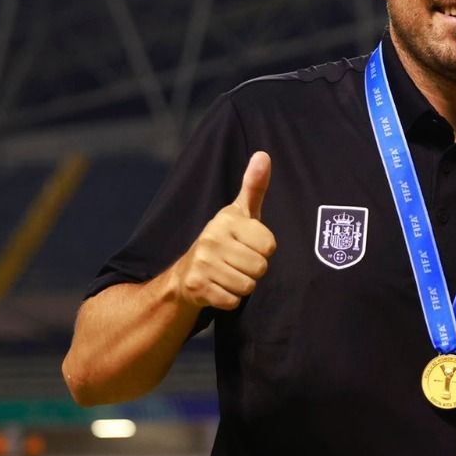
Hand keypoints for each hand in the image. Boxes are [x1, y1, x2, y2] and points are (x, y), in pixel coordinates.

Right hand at [171, 151, 275, 310]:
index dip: (263, 249)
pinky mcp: (197, 287)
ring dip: (242, 285)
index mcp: (226, 220)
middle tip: (238, 262)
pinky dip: (230, 299)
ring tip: (229, 274)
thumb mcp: (241, 212)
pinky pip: (233, 301)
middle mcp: (212, 238)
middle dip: (254, 269)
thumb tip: (263, 155)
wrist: (185, 274)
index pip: (269, 245)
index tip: (248, 245)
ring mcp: (202, 264)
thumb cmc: (223, 240)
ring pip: (248, 286)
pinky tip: (219, 287)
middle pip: (260, 267)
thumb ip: (254, 186)